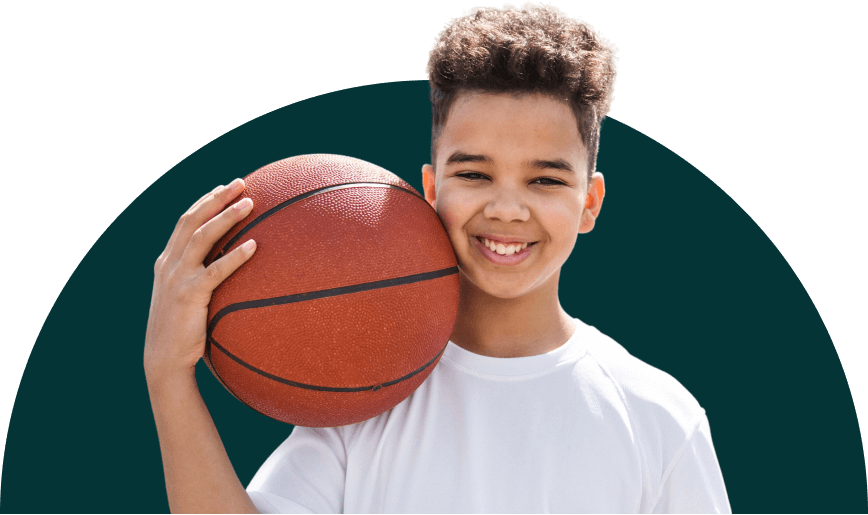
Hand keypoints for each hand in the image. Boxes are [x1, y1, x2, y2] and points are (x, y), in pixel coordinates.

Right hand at [144, 178, 255, 379]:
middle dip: (217, 198)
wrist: (163, 359)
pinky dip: (235, 256)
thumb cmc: (182, 331)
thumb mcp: (187, 299)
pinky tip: (254, 246)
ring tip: (250, 203)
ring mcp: (177, 278)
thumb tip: (230, 271)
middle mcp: (169, 264)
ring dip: (227, 217)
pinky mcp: (189, 295)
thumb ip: (201, 280)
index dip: (205, 201)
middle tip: (241, 183)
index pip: (185, 221)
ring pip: (202, 237)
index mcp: (167, 262)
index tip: (224, 187)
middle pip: (192, 220)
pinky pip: (216, 270)